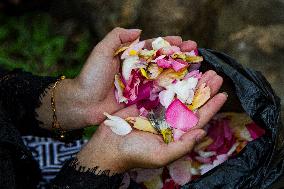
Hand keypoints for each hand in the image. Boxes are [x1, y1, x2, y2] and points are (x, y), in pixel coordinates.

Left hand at [36, 27, 196, 129]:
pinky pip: (158, 93)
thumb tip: (138, 30)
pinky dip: (172, 89)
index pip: (153, 48)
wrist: (84, 103)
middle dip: (179, 55)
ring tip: (195, 66)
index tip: (182, 41)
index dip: (168, 44)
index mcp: (130, 57)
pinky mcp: (140, 100)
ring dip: (180, 71)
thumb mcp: (102, 51)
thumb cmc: (91, 76)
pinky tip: (185, 86)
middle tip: (195, 51)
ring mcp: (140, 85)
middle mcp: (138, 70)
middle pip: (162, 61)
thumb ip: (117, 37)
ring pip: (164, 76)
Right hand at [76, 70, 226, 173]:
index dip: (211, 107)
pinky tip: (179, 69)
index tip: (223, 94)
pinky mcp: (146, 102)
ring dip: (191, 81)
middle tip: (216, 75)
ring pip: (179, 93)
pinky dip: (170, 79)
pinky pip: (161, 88)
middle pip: (191, 102)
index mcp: (177, 132)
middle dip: (204, 89)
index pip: (198, 118)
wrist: (108, 147)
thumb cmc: (135, 154)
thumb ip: (182, 146)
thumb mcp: (160, 156)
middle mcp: (170, 120)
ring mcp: (158, 110)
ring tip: (204, 69)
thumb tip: (204, 132)